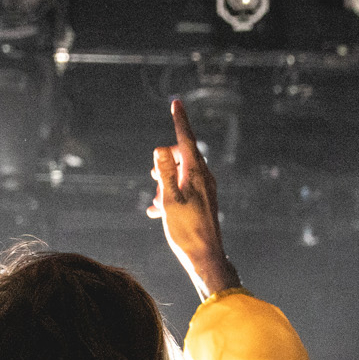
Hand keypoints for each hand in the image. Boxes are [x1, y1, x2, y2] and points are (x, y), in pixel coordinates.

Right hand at [148, 98, 238, 299]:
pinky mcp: (202, 201)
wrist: (205, 257)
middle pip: (181, 156)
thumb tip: (160, 148)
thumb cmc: (187, 230)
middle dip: (164, 164)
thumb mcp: (170, 200)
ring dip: (164, 184)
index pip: (186, 139)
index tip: (176, 102)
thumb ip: (165, 173)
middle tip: (153, 180)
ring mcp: (204, 189)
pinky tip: (157, 212)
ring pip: (179, 175)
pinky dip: (169, 196)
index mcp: (197, 173)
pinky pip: (182, 190)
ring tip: (155, 205)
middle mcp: (204, 177)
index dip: (179, 121)